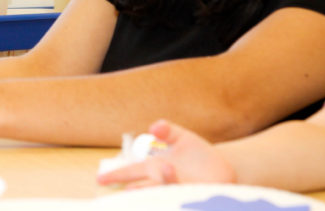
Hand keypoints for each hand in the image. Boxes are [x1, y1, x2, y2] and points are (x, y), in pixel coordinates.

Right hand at [95, 119, 236, 187]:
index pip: (132, 172)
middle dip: (133, 192)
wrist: (224, 172)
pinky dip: (173, 186)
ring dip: (158, 187)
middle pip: (142, 188)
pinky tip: (171, 174)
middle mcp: (162, 182)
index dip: (116, 175)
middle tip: (125, 194)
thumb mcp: (182, 138)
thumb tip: (154, 127)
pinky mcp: (189, 197)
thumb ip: (167, 130)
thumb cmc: (198, 157)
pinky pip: (178, 193)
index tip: (100, 179)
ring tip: (163, 169)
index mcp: (155, 168)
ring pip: (160, 193)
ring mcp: (175, 191)